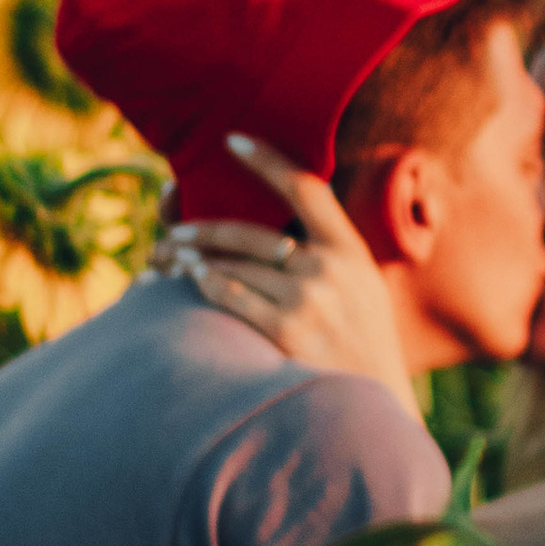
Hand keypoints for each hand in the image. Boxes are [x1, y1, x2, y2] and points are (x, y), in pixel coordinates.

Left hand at [151, 134, 417, 412]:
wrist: (375, 405)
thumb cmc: (361, 346)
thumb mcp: (363, 289)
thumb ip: (329, 256)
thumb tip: (281, 228)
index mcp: (351, 249)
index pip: (306, 186)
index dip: (266, 159)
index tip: (232, 139)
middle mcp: (330, 269)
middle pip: (250, 231)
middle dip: (203, 228)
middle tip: (174, 230)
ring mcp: (307, 301)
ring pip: (231, 265)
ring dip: (192, 260)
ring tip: (169, 259)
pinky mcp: (285, 332)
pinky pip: (228, 296)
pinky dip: (202, 284)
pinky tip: (187, 281)